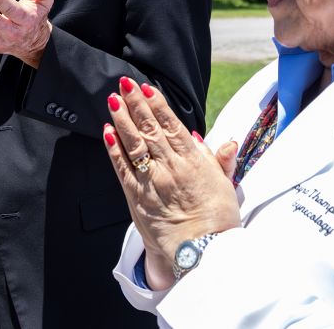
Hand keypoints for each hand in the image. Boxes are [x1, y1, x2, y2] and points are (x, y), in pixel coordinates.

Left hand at [103, 76, 240, 289]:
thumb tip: (214, 140)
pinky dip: (113, 149)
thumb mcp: (225, 184)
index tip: (146, 88)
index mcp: (193, 160)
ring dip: (122, 119)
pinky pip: (122, 168)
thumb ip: (217, 159)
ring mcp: (151, 180)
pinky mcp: (137, 196)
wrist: (203, 250)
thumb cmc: (217, 219)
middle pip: (149, 129)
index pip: (171, 125)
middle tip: (124, 84)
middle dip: (135, 104)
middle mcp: (170, 166)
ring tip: (113, 100)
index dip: (157, 104)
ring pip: (133, 143)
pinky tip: (107, 132)